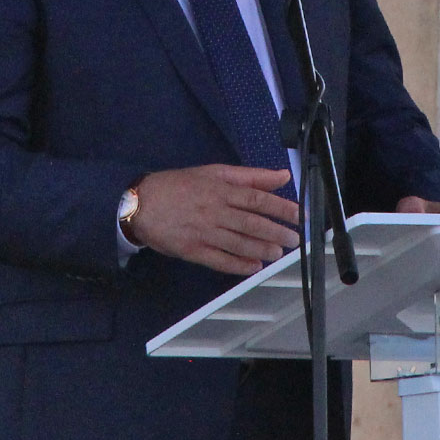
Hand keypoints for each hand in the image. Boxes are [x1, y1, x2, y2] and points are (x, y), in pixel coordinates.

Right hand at [126, 165, 300, 275]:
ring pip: (238, 243)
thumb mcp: (214, 172)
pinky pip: (219, 260)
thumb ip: (250, 176)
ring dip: (262, 249)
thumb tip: (282, 176)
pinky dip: (238, 265)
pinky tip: (253, 267)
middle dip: (276, 232)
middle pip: (252, 223)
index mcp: (221, 189)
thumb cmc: (178, 185)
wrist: (140, 203)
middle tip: (294, 239)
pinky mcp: (192, 250)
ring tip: (277, 254)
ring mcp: (203, 232)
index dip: (281, 208)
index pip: (258, 199)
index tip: (299, 215)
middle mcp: (214, 211)